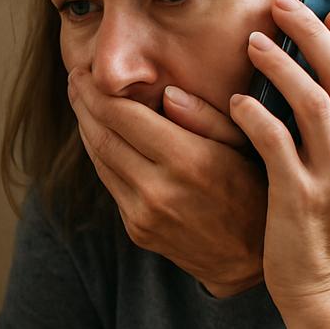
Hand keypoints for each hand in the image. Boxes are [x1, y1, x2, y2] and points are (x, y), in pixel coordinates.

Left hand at [67, 72, 266, 296]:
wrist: (251, 258)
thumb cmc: (255, 190)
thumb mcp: (245, 145)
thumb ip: (205, 117)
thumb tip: (166, 92)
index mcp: (187, 160)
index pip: (124, 117)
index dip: (96, 91)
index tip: (83, 70)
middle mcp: (158, 189)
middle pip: (103, 137)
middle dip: (83, 104)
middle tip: (74, 79)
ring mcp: (143, 214)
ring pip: (101, 161)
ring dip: (86, 129)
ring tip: (82, 102)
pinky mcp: (136, 230)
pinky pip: (111, 184)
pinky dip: (101, 156)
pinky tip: (101, 137)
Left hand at [229, 0, 329, 312]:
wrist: (318, 282)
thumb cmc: (317, 218)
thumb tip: (320, 69)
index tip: (316, 6)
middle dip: (310, 35)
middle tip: (279, 5)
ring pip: (313, 103)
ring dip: (282, 67)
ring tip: (253, 42)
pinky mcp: (301, 195)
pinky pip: (278, 143)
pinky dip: (257, 116)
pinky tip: (236, 101)